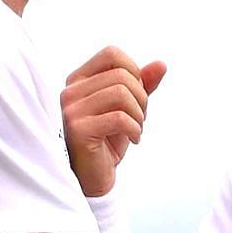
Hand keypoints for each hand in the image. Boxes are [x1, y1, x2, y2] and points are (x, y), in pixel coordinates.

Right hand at [61, 46, 166, 196]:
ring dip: (139, 115)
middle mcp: (70, 91)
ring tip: (135, 129)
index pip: (112, 54)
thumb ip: (142, 85)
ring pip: (122, 94)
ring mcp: (71, 109)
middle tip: (139, 119)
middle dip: (141, 98)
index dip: (134, 72)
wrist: (92, 178)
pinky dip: (134, 129)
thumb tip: (161, 65)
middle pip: (122, 75)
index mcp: (79, 80)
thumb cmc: (107, 141)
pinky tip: (133, 140)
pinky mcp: (77, 129)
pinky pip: (119, 117)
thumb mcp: (128, 108)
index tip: (136, 96)